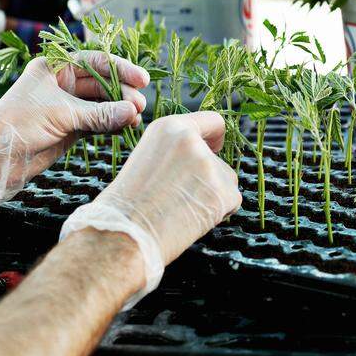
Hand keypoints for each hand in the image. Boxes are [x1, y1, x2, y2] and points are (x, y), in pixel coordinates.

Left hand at [0, 54, 149, 216]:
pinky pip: (97, 122)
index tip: (142, 79)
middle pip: (102, 83)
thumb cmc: (19, 124)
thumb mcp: (61, 114)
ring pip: (102, 104)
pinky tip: (124, 127)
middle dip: (122, 93)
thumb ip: (98, 114)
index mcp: (55, 67)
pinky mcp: (70, 127)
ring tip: (136, 119)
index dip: (120, 69)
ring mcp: (67, 105)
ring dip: (119, 110)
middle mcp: (63, 83)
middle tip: (140, 105)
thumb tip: (131, 112)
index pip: (96, 62)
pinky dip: (111, 124)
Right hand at [59, 111, 240, 305]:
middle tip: (182, 198)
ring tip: (181, 210)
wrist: (124, 234)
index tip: (214, 149)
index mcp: (170, 127)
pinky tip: (191, 220)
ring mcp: (210, 165)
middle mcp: (192, 141)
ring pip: (227, 181)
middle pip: (219, 159)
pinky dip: (218, 214)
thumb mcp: (147, 158)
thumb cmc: (128, 204)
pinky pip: (231, 201)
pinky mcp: (223, 192)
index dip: (215, 138)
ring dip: (212, 196)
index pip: (212, 121)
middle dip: (209, 178)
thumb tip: (203, 157)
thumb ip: (176, 151)